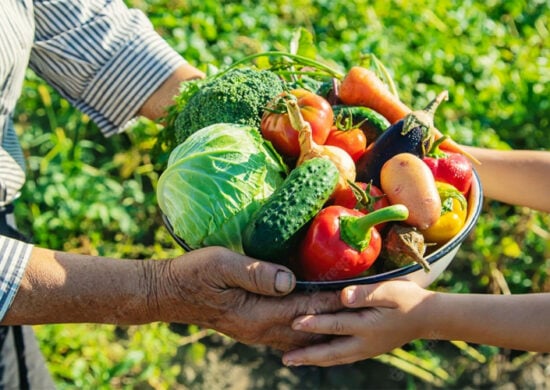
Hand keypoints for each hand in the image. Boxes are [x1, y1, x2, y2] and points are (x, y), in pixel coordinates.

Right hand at [154, 246, 343, 350]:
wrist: (169, 293)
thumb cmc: (194, 274)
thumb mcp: (222, 266)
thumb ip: (255, 273)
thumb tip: (289, 280)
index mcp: (257, 313)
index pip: (306, 308)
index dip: (334, 300)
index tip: (360, 293)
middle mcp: (260, 329)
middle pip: (308, 326)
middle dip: (336, 316)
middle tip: (364, 307)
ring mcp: (255, 332)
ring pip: (299, 335)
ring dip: (323, 327)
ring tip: (347, 318)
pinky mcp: (250, 327)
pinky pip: (285, 335)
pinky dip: (305, 331)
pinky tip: (314, 326)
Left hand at [282, 280, 434, 365]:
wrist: (428, 317)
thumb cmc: (408, 299)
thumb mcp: (390, 291)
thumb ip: (366, 294)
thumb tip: (343, 295)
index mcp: (367, 326)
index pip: (335, 325)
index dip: (314, 323)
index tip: (294, 323)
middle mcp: (364, 343)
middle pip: (330, 352)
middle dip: (307, 355)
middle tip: (285, 360)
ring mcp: (366, 349)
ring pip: (335, 358)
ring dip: (313, 360)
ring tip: (293, 361)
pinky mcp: (368, 350)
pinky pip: (342, 357)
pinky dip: (326, 358)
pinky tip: (316, 357)